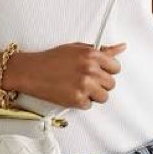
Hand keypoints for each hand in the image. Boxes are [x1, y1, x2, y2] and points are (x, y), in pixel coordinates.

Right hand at [6, 42, 126, 109]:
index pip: (116, 67)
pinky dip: (80, 102)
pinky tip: (69, 93)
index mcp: (92, 55)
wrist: (30, 71)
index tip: (98, 72)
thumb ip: (101, 50)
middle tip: (84, 81)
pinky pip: (89, 105)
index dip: (107, 71)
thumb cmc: (51, 59)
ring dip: (93, 95)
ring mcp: (84, 85)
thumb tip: (122, 47)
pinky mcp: (77, 99)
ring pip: (103, 97)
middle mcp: (90, 69)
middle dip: (99, 84)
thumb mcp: (76, 49)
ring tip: (78, 88)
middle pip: (111, 84)